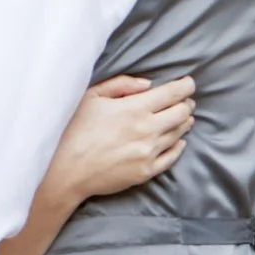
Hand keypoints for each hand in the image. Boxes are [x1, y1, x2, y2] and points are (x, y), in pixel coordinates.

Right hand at [43, 75, 195, 206]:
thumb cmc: (74, 130)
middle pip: (181, 112)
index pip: (173, 93)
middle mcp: (147, 129)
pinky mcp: (147, 171)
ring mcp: (149, 152)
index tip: (188, 83)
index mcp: (135, 108)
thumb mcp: (91, 97)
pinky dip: (179, 145)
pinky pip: (172, 156)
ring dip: (184, 122)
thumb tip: (147, 84)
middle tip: (186, 100)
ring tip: (184, 117)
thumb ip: (121, 85)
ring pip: (179, 133)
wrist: (66, 171)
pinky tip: (179, 141)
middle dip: (186, 103)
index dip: (186, 85)